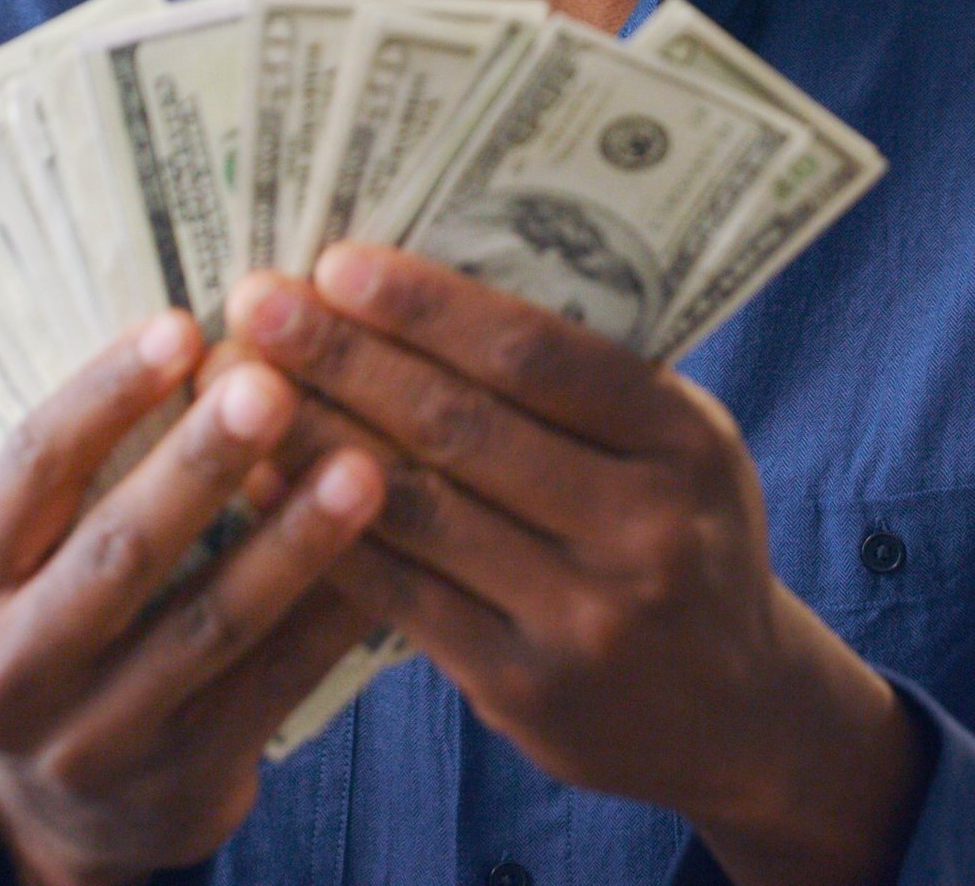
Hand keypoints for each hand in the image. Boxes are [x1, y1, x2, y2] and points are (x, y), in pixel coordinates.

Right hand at [0, 312, 388, 885]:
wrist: (71, 814)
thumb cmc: (70, 631)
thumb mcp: (36, 563)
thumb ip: (92, 474)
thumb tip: (216, 334)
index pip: (28, 469)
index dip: (102, 395)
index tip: (181, 327)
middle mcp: (10, 668)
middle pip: (118, 551)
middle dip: (200, 463)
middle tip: (274, 383)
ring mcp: (95, 736)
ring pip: (208, 625)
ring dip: (292, 540)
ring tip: (363, 466)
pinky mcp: (183, 779)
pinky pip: (273, 684)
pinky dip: (332, 614)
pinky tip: (387, 555)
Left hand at [228, 247, 925, 885]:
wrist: (737, 711)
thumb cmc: (683, 538)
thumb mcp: (676, 446)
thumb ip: (583, 384)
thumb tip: (424, 286)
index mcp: (684, 442)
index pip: (539, 356)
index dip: (429, 307)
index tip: (336, 263)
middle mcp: (644, 529)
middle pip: (463, 426)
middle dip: (344, 356)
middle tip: (255, 302)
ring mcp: (585, 617)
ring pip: (419, 510)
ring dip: (314, 439)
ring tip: (237, 387)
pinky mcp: (525, 689)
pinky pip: (403, 596)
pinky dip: (326, 536)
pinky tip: (267, 487)